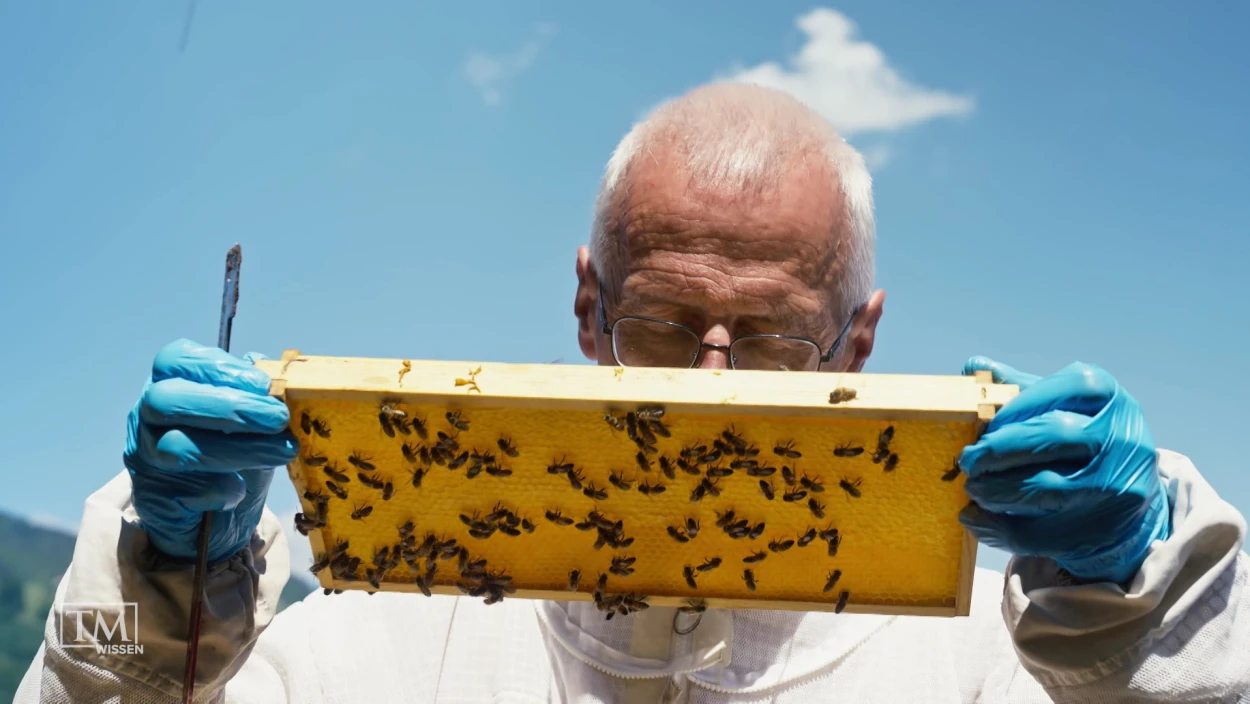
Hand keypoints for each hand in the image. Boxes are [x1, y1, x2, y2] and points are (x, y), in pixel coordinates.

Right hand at [124, 339, 298, 562]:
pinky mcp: (152, 498)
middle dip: (228, 406)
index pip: (176, 360)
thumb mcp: (250, 422)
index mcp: (170, 384)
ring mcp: (144, 457)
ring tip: (283, 450)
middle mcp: (147, 416)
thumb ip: (256, 396)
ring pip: (177, 446)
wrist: (210, 520)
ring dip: (238, 448)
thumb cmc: (231, 458)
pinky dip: (223, 489)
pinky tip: (242, 490)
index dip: (218, 367)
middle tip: (279, 418)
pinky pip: (186, 490)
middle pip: (168, 400)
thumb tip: (271, 370)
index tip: (263, 384)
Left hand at [957, 357, 1170, 583]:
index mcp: (1105, 396)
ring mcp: (1117, 486)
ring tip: (972, 489)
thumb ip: (1018, 388)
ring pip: (1044, 488)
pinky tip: (977, 518)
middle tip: (967, 462)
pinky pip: (1041, 532)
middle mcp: (1120, 437)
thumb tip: (974, 367)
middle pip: (1049, 437)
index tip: (980, 427)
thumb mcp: (1061, 405)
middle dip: (997, 451)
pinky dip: (1000, 528)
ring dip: (994, 491)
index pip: (1050, 393)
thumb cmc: (1081, 441)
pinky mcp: (1104, 529)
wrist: (1128, 499)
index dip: (1009, 411)